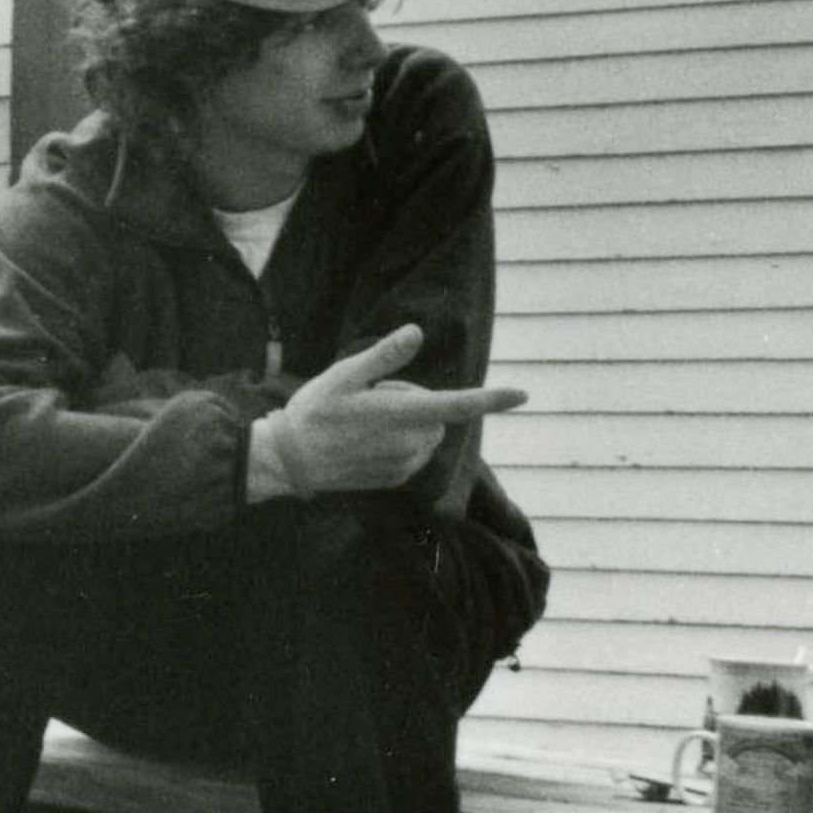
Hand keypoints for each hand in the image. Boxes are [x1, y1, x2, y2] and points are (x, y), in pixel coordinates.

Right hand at [244, 325, 527, 499]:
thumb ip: (385, 357)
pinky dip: (399, 442)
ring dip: (406, 422)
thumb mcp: (344, 375)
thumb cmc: (314, 411)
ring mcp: (403, 466)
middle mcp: (408, 444)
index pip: (456, 405)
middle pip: (435, 413)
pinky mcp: (396, 479)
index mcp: (399, 415)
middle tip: (371, 397)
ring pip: (426, 433)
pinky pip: (413, 453)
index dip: (491, 399)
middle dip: (414, 400)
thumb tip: (416, 333)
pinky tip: (364, 441)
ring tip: (363, 421)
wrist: (289, 461)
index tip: (523, 395)